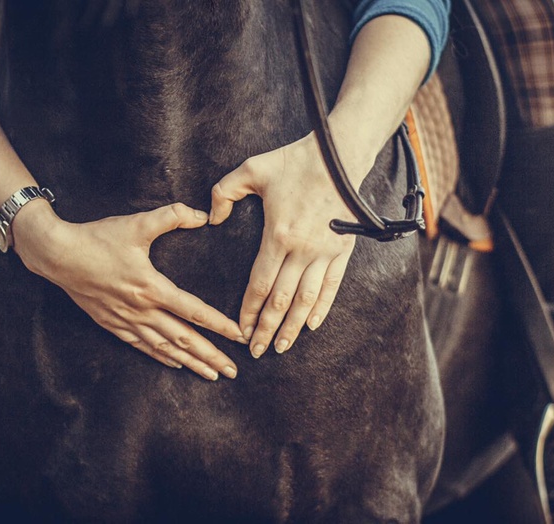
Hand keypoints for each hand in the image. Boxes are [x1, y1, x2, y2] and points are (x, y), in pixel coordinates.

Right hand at [14, 201, 245, 380]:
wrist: (56, 254)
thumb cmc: (97, 238)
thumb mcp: (137, 223)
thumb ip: (172, 216)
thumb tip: (202, 214)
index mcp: (151, 287)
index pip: (194, 311)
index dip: (219, 325)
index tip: (239, 336)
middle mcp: (141, 310)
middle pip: (184, 338)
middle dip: (211, 356)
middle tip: (233, 371)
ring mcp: (125, 320)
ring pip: (165, 348)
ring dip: (191, 363)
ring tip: (212, 375)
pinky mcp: (112, 324)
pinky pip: (142, 346)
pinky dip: (162, 356)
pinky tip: (176, 363)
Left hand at [209, 132, 361, 356]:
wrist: (338, 154)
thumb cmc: (293, 161)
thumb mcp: (251, 170)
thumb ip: (224, 192)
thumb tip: (211, 218)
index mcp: (277, 236)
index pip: (259, 285)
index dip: (248, 311)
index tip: (240, 330)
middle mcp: (302, 250)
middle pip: (281, 301)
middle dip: (266, 329)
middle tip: (256, 351)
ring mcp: (324, 253)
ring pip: (307, 301)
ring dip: (292, 327)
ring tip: (281, 346)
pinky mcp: (342, 250)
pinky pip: (332, 287)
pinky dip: (322, 309)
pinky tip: (312, 326)